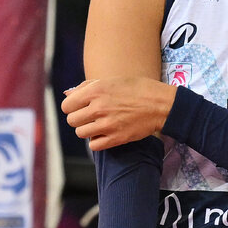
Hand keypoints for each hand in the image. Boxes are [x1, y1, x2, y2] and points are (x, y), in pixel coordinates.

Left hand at [61, 77, 176, 149]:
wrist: (161, 105)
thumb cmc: (138, 89)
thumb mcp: (112, 80)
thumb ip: (87, 87)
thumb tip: (68, 95)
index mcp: (96, 90)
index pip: (67, 105)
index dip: (72, 107)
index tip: (81, 108)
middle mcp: (99, 107)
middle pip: (72, 121)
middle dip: (79, 119)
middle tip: (91, 117)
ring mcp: (107, 124)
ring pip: (81, 133)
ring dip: (87, 130)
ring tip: (99, 125)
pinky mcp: (116, 138)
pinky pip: (94, 146)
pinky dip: (97, 142)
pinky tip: (105, 134)